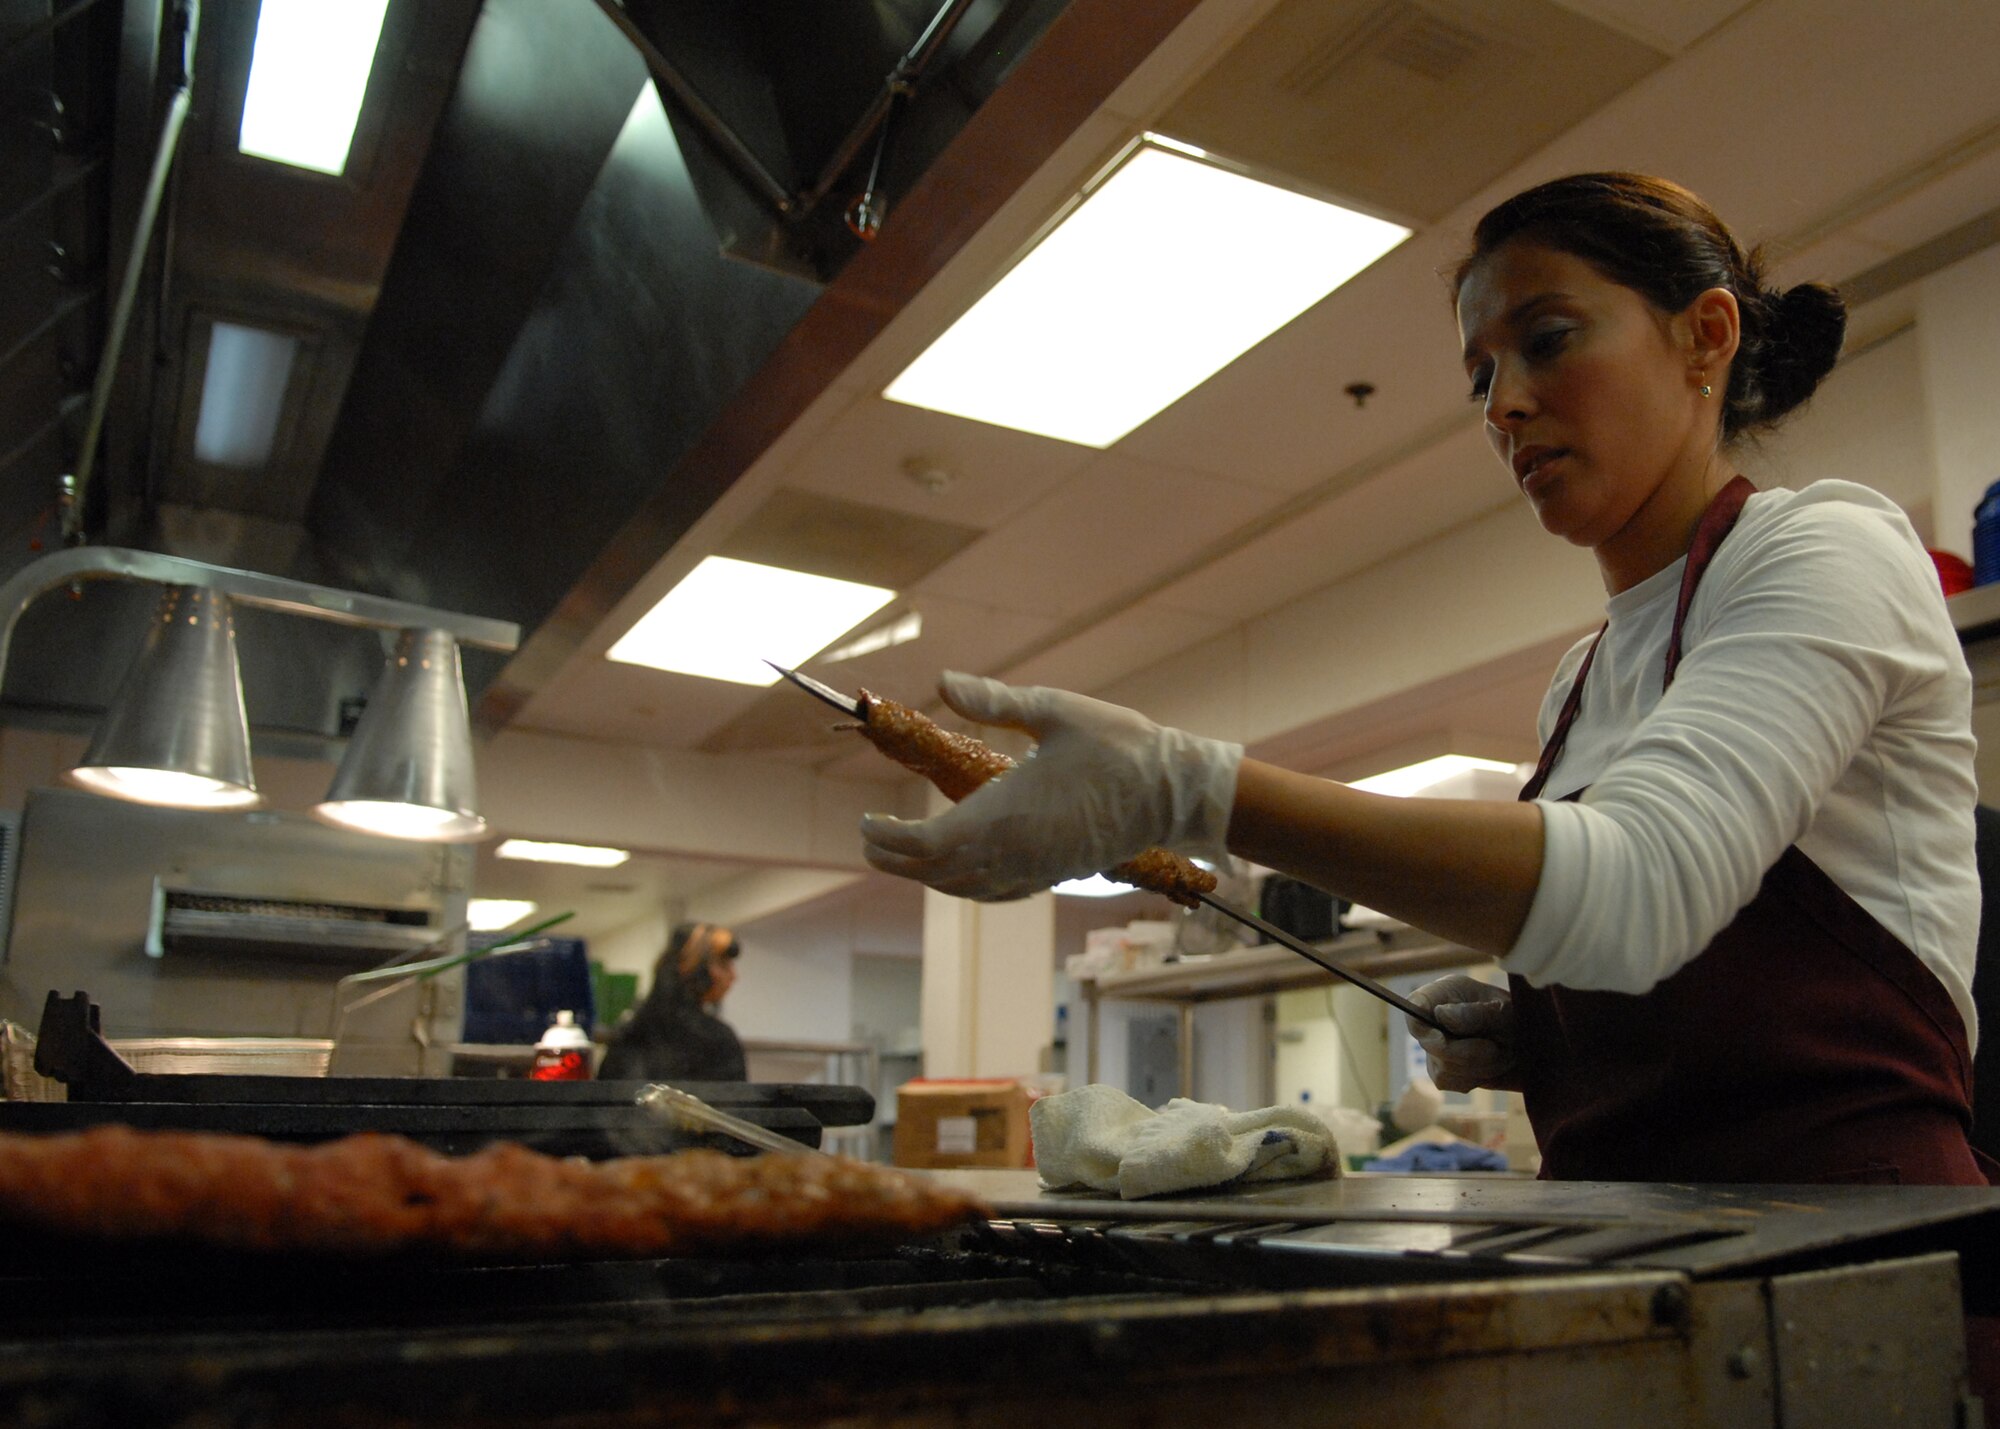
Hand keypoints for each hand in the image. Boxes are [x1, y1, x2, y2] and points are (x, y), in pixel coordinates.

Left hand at [859, 673, 1241, 900]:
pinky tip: (962, 873)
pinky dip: (965, 886)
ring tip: (904, 856)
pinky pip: (995, 892)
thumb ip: (995, 700)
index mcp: (1004, 813)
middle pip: (935, 872)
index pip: (925, 844)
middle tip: (869, 842)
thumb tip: (942, 682)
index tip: (864, 824)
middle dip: (896, 859)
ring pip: (964, 888)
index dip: (888, 840)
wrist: (1173, 792)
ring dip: (927, 876)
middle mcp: (1013, 852)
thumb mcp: (1054, 709)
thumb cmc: (1117, 744)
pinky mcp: (1053, 875)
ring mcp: (1034, 870)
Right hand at [1405, 975, 1520, 1092]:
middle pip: (1431, 1046)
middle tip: (1496, 1047)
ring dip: (1480, 1066)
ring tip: (1501, 1053)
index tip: (1444, 1037)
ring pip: (1444, 1069)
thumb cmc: (1516, 1017)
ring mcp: (1434, 1050)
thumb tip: (1442, 1015)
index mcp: (1441, 995)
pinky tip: (1491, 1065)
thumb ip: (1475, 1013)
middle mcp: (1431, 1022)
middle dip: (1468, 1052)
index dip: (1424, 1027)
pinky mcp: (1443, 1073)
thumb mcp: (1503, 1009)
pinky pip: (1453, 1083)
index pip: (1413, 1009)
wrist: (1529, 1042)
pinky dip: (1478, 1078)